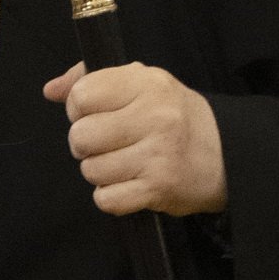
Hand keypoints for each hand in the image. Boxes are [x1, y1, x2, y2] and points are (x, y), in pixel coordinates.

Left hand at [43, 62, 226, 216]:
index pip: (81, 96)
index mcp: (147, 83)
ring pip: (91, 170)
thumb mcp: (142, 84)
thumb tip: (51, 90)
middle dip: (85, 144)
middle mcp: (155, 116)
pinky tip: (128, 183)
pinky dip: (110, 196)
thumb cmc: (174, 116)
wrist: (226, 154)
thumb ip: (92, 80)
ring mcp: (158, 155)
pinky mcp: (159, 188)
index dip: (79, 109)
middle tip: (107, 143)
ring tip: (122, 163)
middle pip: (80, 136)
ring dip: (99, 171)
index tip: (95, 114)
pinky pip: (106, 199)